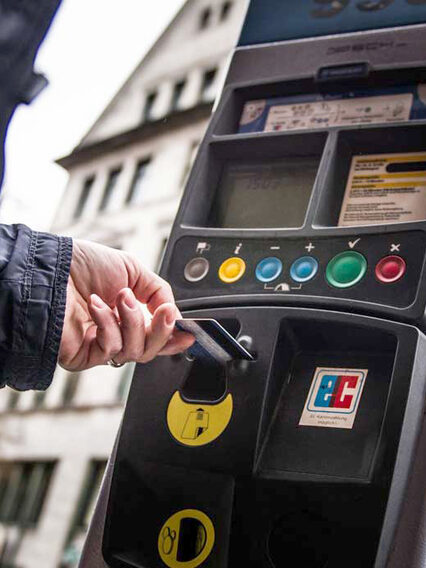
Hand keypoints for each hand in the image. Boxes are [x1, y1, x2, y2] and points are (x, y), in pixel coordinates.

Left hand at [59, 240, 193, 370]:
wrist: (51, 267)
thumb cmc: (82, 264)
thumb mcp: (133, 269)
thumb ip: (160, 292)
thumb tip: (176, 315)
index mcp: (128, 314)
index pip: (156, 334)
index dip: (174, 337)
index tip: (189, 333)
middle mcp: (116, 331)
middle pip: (151, 349)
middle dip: (161, 330)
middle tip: (162, 312)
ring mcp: (100, 345)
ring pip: (135, 352)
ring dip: (132, 321)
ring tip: (120, 297)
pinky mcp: (84, 356)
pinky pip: (110, 349)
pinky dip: (108, 325)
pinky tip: (97, 307)